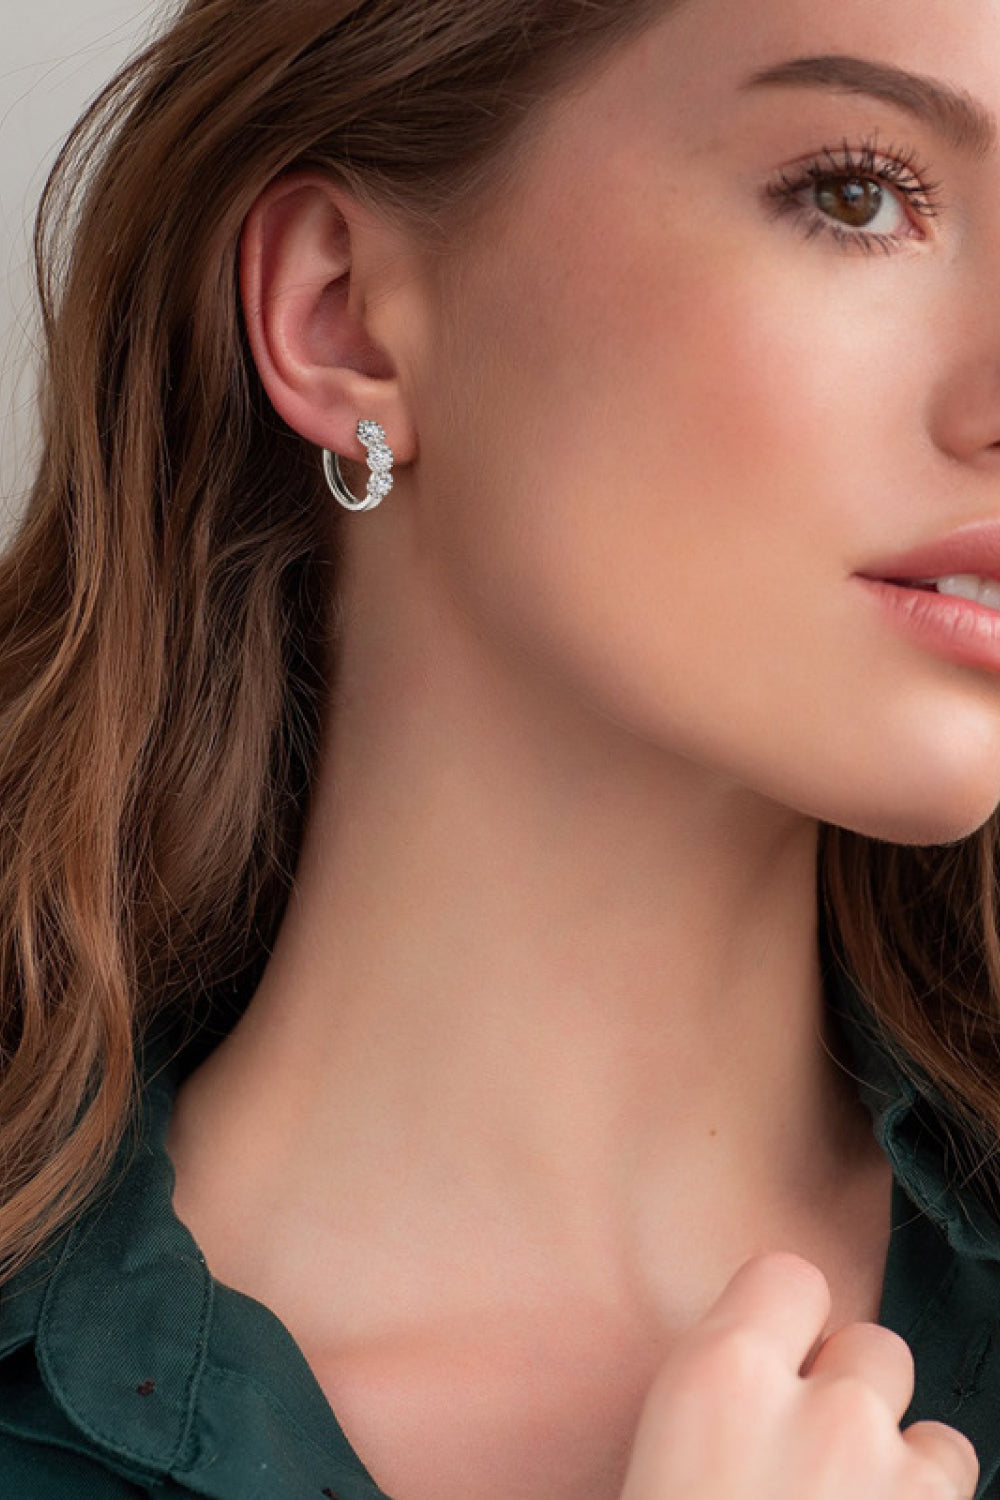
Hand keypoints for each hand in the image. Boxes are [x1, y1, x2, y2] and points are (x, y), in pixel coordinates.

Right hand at [620, 1252, 978, 1498]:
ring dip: (903, 1468)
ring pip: (933, 1428)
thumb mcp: (656, 1459)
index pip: (787, 1276)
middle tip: (813, 1466)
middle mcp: (821, 1410)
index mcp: (720, 1379)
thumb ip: (713, 1407)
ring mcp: (894, 1475)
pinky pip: (958, 1480)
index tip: (775, 1374)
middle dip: (855, 1398)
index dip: (787, 1326)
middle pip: (873, 1348)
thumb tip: (748, 1401)